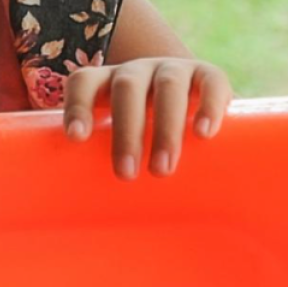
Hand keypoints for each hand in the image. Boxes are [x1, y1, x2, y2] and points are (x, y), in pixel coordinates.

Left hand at [62, 58, 231, 179]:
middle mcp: (139, 72)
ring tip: (163, 168)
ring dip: (164, 126)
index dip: (78, 104)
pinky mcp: (207, 74)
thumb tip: (90, 217)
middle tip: (126, 174)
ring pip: (168, 86)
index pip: (84, 82)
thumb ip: (102, 165)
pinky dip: (208, 104)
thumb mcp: (121, 139)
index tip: (77, 138)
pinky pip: (211, 82)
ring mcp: (174, 69)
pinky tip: (204, 133)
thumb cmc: (145, 134)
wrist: (193, 101)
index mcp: (109, 84)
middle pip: (127, 88)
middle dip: (126, 130)